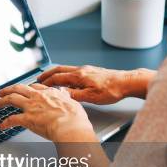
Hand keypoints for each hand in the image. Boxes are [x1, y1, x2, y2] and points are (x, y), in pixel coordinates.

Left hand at [0, 84, 96, 141]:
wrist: (71, 127)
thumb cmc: (75, 119)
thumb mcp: (74, 103)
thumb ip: (67, 98)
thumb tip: (66, 94)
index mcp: (50, 93)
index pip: (35, 87)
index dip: (28, 88)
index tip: (25, 90)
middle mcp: (38, 97)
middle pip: (19, 88)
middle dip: (9, 89)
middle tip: (3, 91)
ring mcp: (31, 107)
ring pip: (12, 99)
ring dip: (2, 101)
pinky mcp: (27, 119)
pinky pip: (12, 120)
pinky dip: (5, 123)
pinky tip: (1, 126)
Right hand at [37, 65, 154, 103]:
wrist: (127, 82)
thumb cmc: (112, 89)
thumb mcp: (91, 97)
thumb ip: (74, 95)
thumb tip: (61, 93)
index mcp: (79, 76)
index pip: (57, 78)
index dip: (47, 82)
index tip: (39, 85)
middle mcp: (81, 70)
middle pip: (60, 69)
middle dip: (48, 74)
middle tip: (40, 78)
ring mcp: (87, 69)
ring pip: (67, 69)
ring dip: (57, 73)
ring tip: (51, 78)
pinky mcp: (92, 71)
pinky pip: (74, 70)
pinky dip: (66, 73)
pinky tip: (68, 78)